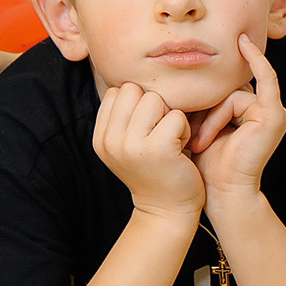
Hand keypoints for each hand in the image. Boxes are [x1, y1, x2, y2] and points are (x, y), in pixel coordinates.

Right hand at [93, 82, 202, 220]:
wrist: (167, 211)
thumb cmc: (155, 171)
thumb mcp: (127, 144)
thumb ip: (123, 116)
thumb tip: (129, 74)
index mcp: (100, 137)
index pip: (117, 91)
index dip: (137, 103)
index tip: (146, 128)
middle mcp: (110, 141)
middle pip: (134, 90)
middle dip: (153, 105)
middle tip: (160, 133)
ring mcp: (131, 145)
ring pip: (155, 99)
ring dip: (170, 116)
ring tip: (170, 140)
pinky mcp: (157, 149)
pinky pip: (175, 115)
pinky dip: (184, 129)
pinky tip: (181, 148)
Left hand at [189, 35, 285, 203]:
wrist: (222, 194)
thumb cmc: (206, 166)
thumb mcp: (196, 127)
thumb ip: (196, 105)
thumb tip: (172, 76)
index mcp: (246, 114)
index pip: (220, 91)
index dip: (200, 101)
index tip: (179, 116)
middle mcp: (262, 111)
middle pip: (226, 91)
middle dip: (204, 110)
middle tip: (189, 136)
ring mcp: (273, 112)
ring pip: (232, 94)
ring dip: (211, 117)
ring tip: (200, 142)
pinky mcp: (275, 115)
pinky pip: (265, 78)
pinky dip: (255, 61)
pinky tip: (244, 45)